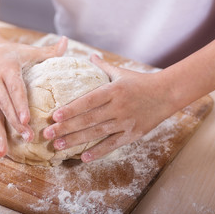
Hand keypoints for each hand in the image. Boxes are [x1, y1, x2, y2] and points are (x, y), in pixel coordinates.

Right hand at [0, 34, 66, 155]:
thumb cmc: (10, 51)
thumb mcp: (27, 50)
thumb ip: (48, 51)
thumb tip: (67, 41)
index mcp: (8, 70)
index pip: (15, 89)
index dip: (20, 105)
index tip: (26, 120)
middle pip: (5, 106)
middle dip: (14, 124)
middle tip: (27, 139)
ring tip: (2, 154)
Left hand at [43, 54, 176, 162]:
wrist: (167, 93)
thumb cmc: (141, 82)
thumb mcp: (122, 72)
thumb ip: (104, 66)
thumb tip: (90, 55)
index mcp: (114, 90)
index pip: (88, 101)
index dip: (71, 109)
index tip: (54, 116)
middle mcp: (118, 107)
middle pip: (88, 119)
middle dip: (66, 128)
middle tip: (48, 135)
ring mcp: (125, 122)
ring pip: (97, 133)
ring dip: (76, 141)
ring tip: (58, 146)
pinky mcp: (133, 133)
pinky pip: (113, 144)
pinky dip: (98, 152)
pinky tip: (83, 157)